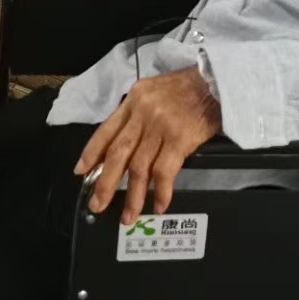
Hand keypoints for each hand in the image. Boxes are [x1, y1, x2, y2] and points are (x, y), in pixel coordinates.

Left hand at [75, 68, 222, 224]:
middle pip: (118, 153)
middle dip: (105, 182)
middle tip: (97, 204)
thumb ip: (138, 114)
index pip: (106, 130)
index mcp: (133, 100)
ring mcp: (160, 127)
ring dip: (133, 196)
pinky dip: (160, 192)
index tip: (81, 172)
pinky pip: (164, 172)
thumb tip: (126, 143)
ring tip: (128, 216)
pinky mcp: (179, 139)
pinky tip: (158, 206)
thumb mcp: (154, 91)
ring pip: (139, 167)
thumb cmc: (189, 88)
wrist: (217, 82)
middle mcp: (142, 113)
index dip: (92, 153)